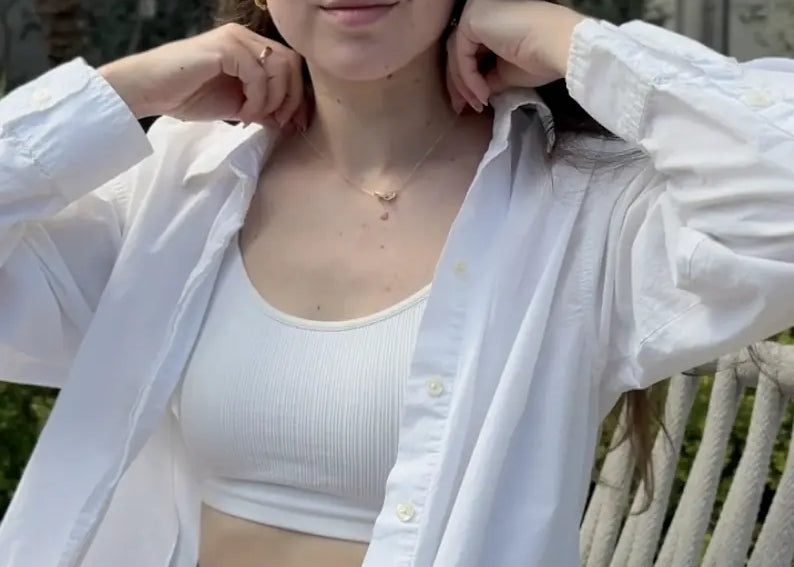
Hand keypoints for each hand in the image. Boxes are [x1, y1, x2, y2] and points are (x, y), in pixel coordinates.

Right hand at [99, 23, 307, 128]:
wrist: (149, 91)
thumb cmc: (187, 97)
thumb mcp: (236, 106)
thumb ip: (262, 108)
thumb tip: (289, 122)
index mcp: (249, 47)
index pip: (290, 65)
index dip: (297, 95)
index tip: (290, 123)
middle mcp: (244, 37)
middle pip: (291, 63)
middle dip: (291, 98)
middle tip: (278, 122)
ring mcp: (234, 39)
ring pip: (278, 67)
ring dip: (273, 99)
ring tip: (253, 117)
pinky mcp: (224, 47)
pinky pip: (257, 74)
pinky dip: (256, 98)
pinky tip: (242, 112)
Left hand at [446, 0, 586, 112]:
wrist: (560, 46)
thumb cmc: (542, 57)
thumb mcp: (507, 72)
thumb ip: (487, 77)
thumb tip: (476, 92)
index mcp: (490, 18)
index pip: (467, 49)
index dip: (466, 79)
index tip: (473, 103)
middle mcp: (480, 9)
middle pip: (457, 50)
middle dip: (459, 83)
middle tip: (462, 108)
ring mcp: (476, 10)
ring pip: (456, 53)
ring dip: (463, 84)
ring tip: (476, 104)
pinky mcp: (473, 19)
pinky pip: (461, 54)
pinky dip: (468, 78)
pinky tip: (482, 94)